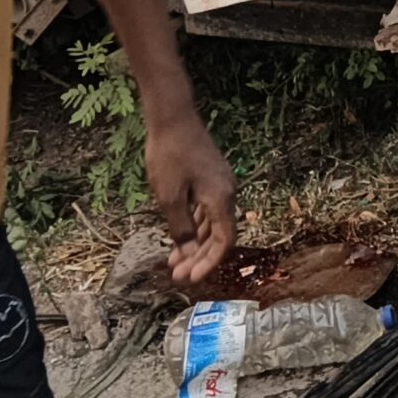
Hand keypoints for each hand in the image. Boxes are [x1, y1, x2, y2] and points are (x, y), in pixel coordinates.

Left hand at [145, 112, 236, 287]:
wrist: (173, 119)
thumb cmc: (170, 157)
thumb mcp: (170, 198)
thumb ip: (181, 228)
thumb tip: (190, 253)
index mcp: (221, 198)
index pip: (224, 241)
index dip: (209, 262)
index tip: (190, 278)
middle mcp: (227, 192)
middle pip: (220, 234)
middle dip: (200, 257)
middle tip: (177, 275)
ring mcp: (221, 184)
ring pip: (213, 223)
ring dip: (196, 244)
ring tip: (174, 261)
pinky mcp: (211, 178)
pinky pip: (208, 210)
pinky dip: (196, 226)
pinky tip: (181, 236)